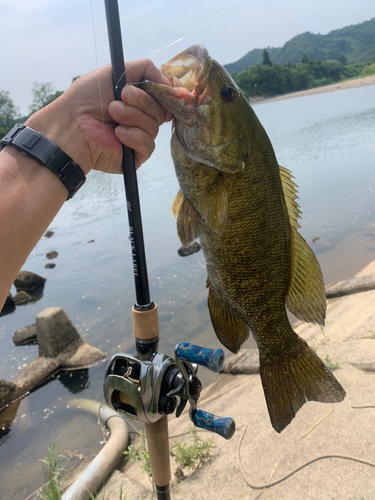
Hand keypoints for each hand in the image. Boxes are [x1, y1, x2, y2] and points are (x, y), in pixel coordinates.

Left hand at [27, 59, 171, 173]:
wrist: (72, 125)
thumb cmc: (86, 98)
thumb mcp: (115, 72)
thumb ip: (143, 68)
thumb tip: (167, 82)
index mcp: (136, 101)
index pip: (163, 99)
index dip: (165, 93)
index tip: (162, 87)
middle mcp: (139, 119)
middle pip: (160, 111)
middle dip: (142, 101)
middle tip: (120, 97)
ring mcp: (138, 138)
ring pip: (154, 127)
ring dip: (133, 117)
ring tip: (112, 114)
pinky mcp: (136, 156)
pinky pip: (148, 145)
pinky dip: (134, 136)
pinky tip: (117, 134)